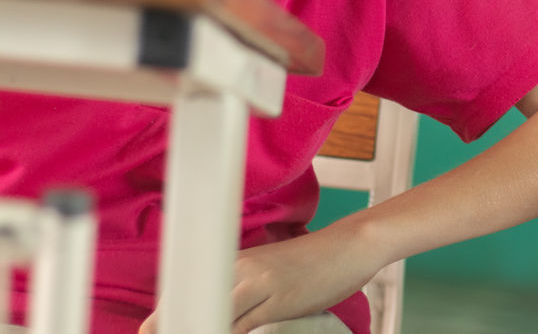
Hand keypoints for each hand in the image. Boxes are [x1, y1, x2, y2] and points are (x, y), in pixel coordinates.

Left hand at [139, 220, 387, 333]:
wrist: (351, 246)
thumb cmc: (314, 262)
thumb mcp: (269, 272)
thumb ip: (241, 292)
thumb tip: (214, 316)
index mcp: (235, 259)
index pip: (185, 290)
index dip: (163, 318)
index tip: (151, 331)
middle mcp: (240, 268)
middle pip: (191, 304)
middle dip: (175, 326)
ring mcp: (258, 284)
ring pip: (212, 318)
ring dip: (199, 329)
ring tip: (194, 330)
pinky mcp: (277, 302)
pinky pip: (239, 329)